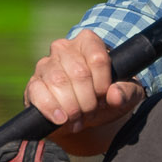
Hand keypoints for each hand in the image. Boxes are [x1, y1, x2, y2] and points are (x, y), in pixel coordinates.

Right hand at [28, 30, 140, 156]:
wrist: (85, 117)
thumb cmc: (107, 99)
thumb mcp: (127, 95)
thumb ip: (127, 92)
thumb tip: (115, 95)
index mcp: (88, 42)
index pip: (97, 58)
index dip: (103, 84)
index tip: (104, 96)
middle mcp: (64, 48)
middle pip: (79, 73)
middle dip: (88, 100)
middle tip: (91, 111)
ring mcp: (45, 64)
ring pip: (59, 82)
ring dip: (72, 107)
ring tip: (78, 117)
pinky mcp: (33, 84)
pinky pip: (38, 92)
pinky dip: (52, 109)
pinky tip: (61, 119)